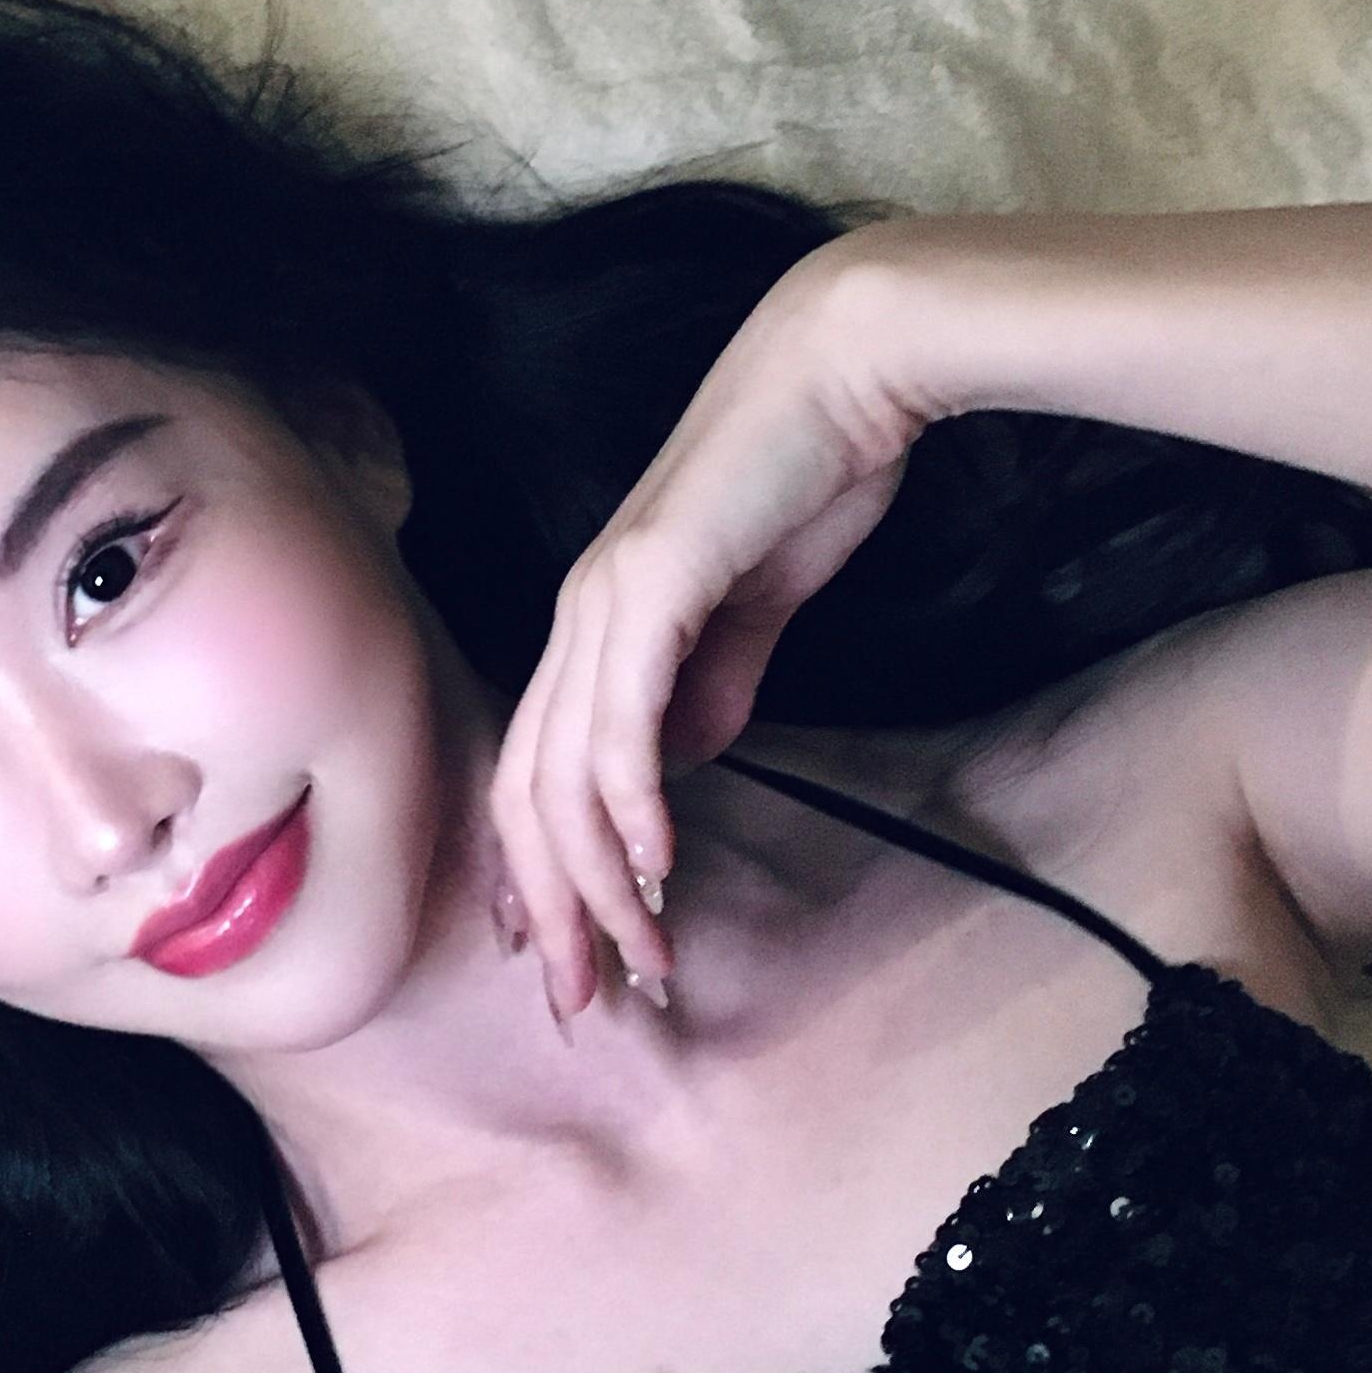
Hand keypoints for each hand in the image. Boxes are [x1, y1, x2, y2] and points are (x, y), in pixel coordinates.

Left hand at [491, 246, 918, 1015]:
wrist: (844, 373)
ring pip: (566, 776)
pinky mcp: (649, 586)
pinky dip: (631, 805)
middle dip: (552, 911)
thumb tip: (689, 762)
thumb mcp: (756, 611)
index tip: (564, 958)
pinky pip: (619, 721)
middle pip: (527, 795)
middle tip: (584, 999)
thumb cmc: (805, 479)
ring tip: (638, 957)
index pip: (534, 774)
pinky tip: (655, 867)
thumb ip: (715, 684)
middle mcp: (576, 619)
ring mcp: (602, 600)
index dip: (539, 875)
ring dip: (598, 883)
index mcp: (592, 626)